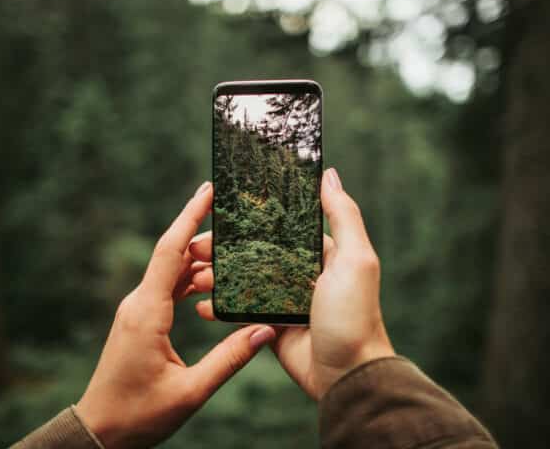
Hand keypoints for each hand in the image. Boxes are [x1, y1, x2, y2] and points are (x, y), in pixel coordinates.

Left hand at [75, 182, 275, 448]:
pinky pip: (167, 288)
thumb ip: (229, 360)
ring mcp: (138, 310)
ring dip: (199, 260)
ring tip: (232, 250)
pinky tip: (211, 282)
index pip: (171, 251)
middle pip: (173, 254)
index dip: (190, 216)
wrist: (99, 430)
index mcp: (147, 312)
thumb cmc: (138, 414)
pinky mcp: (140, 320)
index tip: (208, 189)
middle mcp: (139, 303)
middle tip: (238, 222)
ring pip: (171, 271)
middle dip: (203, 234)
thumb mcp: (190, 392)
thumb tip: (264, 331)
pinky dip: (190, 280)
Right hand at [192, 168, 393, 399]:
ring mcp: (284, 299)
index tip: (218, 212)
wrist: (347, 374)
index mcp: (320, 253)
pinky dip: (220, 307)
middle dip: (223, 248)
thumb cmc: (354, 314)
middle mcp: (301, 273)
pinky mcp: (271, 325)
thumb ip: (343, 216)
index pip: (278, 227)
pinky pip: (240, 310)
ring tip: (193, 276)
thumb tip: (329, 174)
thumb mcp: (356, 259)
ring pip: (242, 279)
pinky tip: (202, 305)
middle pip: (253, 251)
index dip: (249, 218)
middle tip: (195, 248)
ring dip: (216, 276)